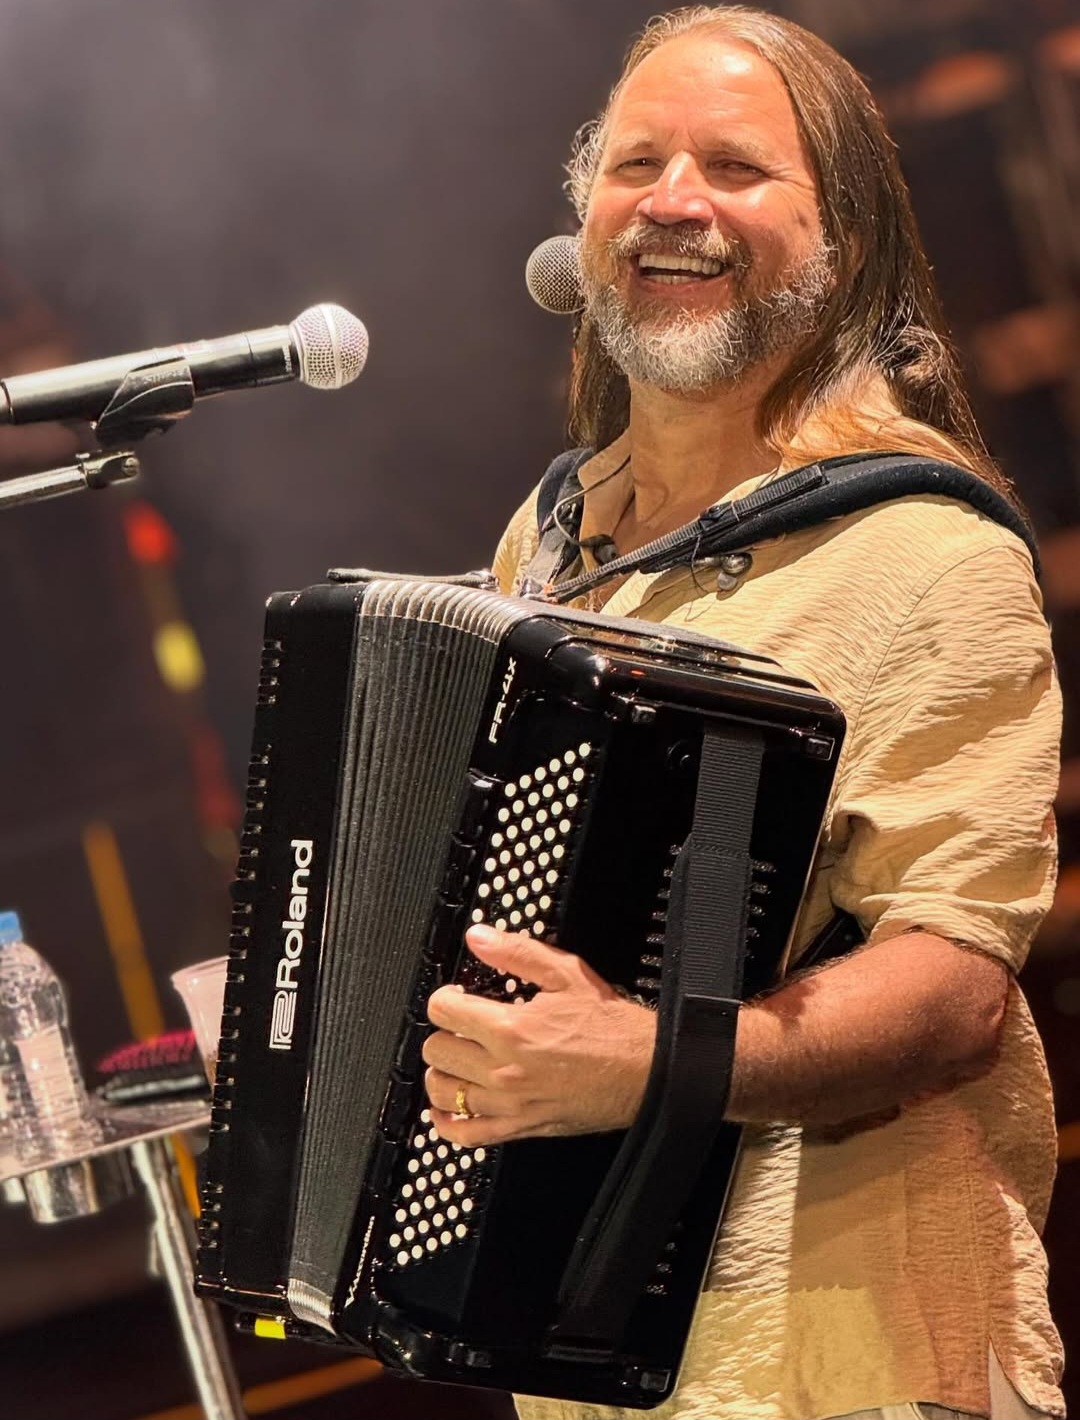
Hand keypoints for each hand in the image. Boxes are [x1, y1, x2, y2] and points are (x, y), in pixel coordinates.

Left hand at [423, 924, 656, 1145]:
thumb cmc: (610, 1028)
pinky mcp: (519, 1128)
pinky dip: (446, 1121)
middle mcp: (503, 1070)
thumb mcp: (567, 974)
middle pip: (436, 1050)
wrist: (643, 1072)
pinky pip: (464, 1133)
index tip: (457, 996)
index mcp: (511, 1029)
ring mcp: (508, 1104)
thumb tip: (479, 937)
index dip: (445, 996)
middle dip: (444, 1031)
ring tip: (457, 1058)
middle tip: (461, 1025)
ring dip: (442, 1071)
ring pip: (443, 1091)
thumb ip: (517, 952)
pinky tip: (448, 1106)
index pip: (443, 1011)